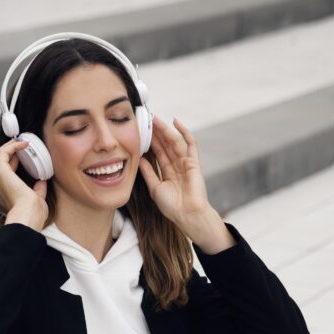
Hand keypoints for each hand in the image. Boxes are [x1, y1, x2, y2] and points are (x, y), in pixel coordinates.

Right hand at [0, 139, 48, 227]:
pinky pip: (4, 154)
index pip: (0, 176)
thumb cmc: (32, 215)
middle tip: (17, 146)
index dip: (10, 165)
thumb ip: (37, 190)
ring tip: (18, 141)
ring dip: (6, 148)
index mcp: (0, 196)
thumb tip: (42, 182)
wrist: (27, 218)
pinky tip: (23, 144)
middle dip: (4, 153)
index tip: (21, 159)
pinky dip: (12, 147)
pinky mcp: (1, 173)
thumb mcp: (36, 201)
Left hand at [138, 116, 210, 232]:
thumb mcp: (155, 188)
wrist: (187, 215)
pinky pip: (190, 144)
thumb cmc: (172, 207)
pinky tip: (175, 122)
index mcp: (168, 173)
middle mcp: (177, 166)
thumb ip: (148, 173)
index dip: (151, 142)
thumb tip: (139, 159)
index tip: (142, 131)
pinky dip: (184, 132)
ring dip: (165, 130)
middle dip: (157, 133)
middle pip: (166, 145)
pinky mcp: (194, 162)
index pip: (158, 153)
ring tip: (155, 119)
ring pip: (174, 142)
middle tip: (146, 120)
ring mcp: (186, 163)